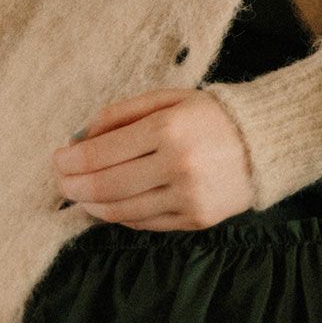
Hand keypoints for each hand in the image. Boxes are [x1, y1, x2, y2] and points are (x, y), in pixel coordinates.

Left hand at [51, 87, 254, 230]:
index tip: (57, 158)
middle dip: (73, 186)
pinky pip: (145, 224)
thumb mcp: (167, 98)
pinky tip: (107, 205)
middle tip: (59, 181)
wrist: (265, 142)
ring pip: (122, 211)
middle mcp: (177, 166)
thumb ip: (121, 114)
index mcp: (167, 129)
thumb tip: (79, 138)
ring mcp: (187, 197)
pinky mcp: (196, 220)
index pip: (102, 153)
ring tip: (77, 196)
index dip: (72, 160)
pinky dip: (119, 216)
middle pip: (106, 186)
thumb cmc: (210, 114)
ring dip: (91, 206)